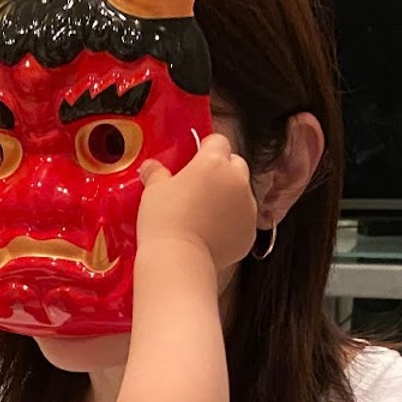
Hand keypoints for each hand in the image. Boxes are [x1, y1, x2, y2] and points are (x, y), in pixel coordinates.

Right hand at [136, 133, 256, 270]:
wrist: (179, 260)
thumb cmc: (165, 222)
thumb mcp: (153, 191)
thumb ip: (157, 173)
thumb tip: (152, 168)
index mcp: (213, 162)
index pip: (218, 141)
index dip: (205, 148)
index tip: (195, 157)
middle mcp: (236, 180)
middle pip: (235, 164)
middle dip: (221, 170)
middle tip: (198, 185)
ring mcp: (247, 207)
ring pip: (241, 192)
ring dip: (228, 196)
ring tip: (204, 212)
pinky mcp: (249, 231)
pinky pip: (242, 219)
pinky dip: (231, 222)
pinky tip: (211, 231)